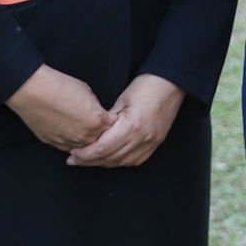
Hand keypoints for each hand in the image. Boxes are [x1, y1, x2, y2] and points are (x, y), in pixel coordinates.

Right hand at [5, 64, 112, 151]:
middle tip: (100, 126)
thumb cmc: (60, 86)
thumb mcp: (87, 92)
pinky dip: (72, 143)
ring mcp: (69, 142)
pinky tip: (71, 133)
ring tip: (84, 130)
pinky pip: (69, 148)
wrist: (33, 91)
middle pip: (101, 140)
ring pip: (85, 148)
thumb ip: (96, 107)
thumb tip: (96, 113)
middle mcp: (85, 136)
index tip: (111, 118)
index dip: (113, 121)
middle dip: (103, 134)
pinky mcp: (54, 144)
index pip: (114, 127)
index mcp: (98, 121)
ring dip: (87, 141)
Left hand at [67, 73, 186, 167]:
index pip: (102, 149)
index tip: (72, 152)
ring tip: (88, 160)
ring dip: (103, 163)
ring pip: (121, 163)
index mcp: (131, 126)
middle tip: (73, 160)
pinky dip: (119, 162)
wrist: (172, 82)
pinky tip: (109, 159)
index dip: (85, 154)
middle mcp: (142, 139)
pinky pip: (135, 161)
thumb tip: (92, 134)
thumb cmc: (146, 85)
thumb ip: (107, 120)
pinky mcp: (156, 143)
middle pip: (110, 158)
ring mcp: (151, 143)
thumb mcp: (122, 100)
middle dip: (89, 161)